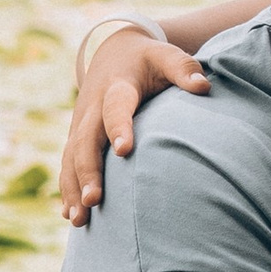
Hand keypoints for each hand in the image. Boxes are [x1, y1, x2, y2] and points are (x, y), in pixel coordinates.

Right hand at [59, 29, 211, 221]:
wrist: (113, 51)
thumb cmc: (147, 59)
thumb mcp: (165, 55)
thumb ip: (183, 68)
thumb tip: (204, 86)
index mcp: (117, 87)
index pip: (116, 108)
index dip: (119, 127)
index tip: (124, 151)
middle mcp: (93, 107)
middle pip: (86, 140)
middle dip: (88, 171)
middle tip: (95, 200)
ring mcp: (81, 123)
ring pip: (71, 157)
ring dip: (73, 188)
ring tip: (79, 220)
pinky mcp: (76, 135)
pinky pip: (67, 163)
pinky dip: (67, 188)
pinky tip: (70, 216)